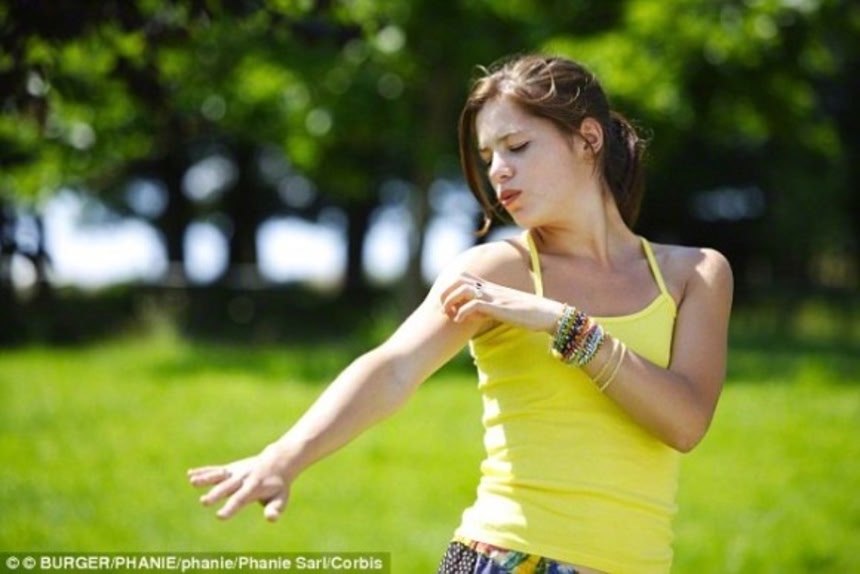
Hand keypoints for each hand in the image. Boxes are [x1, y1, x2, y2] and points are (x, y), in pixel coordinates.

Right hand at [187, 449, 290, 521]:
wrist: (279, 461)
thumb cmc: (279, 485)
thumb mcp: (281, 498)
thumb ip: (275, 509)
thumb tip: (270, 518)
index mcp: (255, 487)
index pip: (241, 498)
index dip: (231, 507)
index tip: (220, 516)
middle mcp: (243, 478)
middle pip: (227, 487)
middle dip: (216, 494)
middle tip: (204, 502)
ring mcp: (235, 472)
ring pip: (219, 475)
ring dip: (206, 478)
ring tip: (192, 481)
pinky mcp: (230, 469)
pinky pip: (216, 470)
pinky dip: (204, 471)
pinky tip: (190, 474)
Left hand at [439, 272, 563, 333]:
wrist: (549, 314)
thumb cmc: (529, 313)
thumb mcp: (504, 308)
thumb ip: (487, 308)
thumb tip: (472, 314)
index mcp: (492, 287)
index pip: (465, 276)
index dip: (451, 286)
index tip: (448, 301)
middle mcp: (492, 288)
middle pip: (459, 279)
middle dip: (446, 292)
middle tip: (443, 308)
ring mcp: (495, 296)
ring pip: (463, 289)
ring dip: (451, 301)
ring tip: (450, 314)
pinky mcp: (499, 307)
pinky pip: (474, 305)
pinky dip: (463, 312)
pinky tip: (462, 321)